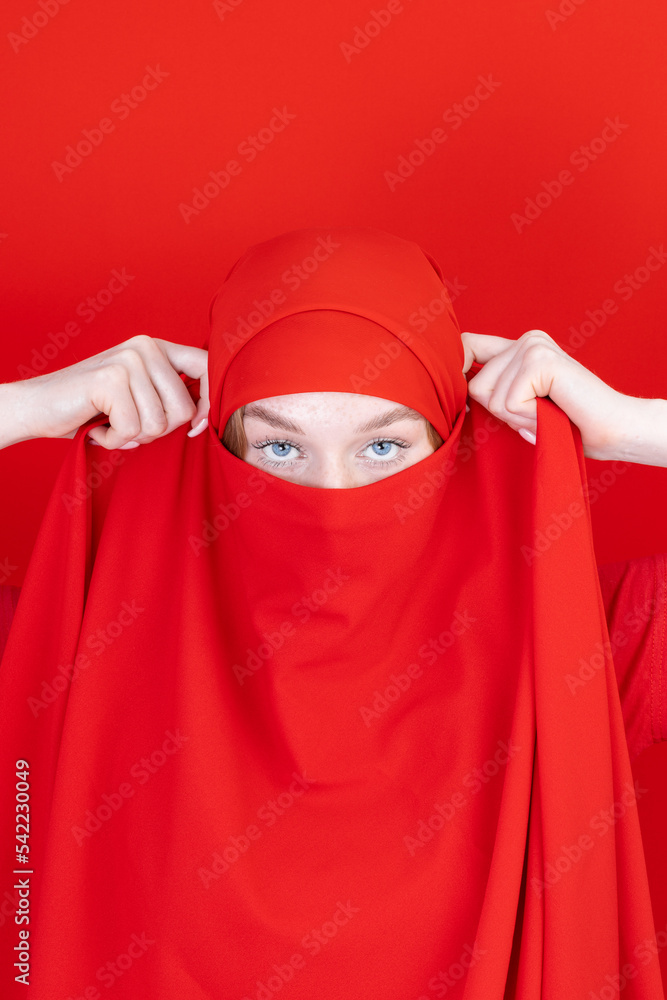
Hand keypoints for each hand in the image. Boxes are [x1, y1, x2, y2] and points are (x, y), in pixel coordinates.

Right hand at [2, 336, 208, 449]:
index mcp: (156, 348)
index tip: (195, 429)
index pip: (207, 367)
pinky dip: (114, 440)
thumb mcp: (137, 398)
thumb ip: (167, 400)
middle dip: (157, 432)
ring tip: (108, 424)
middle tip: (126, 426)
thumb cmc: (88, 409)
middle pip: (183, 410)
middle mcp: (145, 347)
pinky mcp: (111, 379)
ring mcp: (128, 360)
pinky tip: (97, 427)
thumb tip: (202, 421)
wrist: (36, 407)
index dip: (207, 405)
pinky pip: (133, 430)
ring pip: (159, 424)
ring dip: (132, 437)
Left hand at [460, 329, 634, 459]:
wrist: (612, 431)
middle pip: (474, 385)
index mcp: (519, 347)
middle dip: (500, 414)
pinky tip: (554, 413)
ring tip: (548, 415)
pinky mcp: (541, 361)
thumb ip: (495, 393)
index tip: (467, 405)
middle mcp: (526, 340)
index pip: (466, 347)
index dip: (457, 373)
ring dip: (517, 419)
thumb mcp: (522, 407)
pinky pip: (508, 403)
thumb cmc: (568, 425)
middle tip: (537, 416)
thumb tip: (451, 393)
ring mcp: (534, 347)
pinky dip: (529, 419)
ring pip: (489, 398)